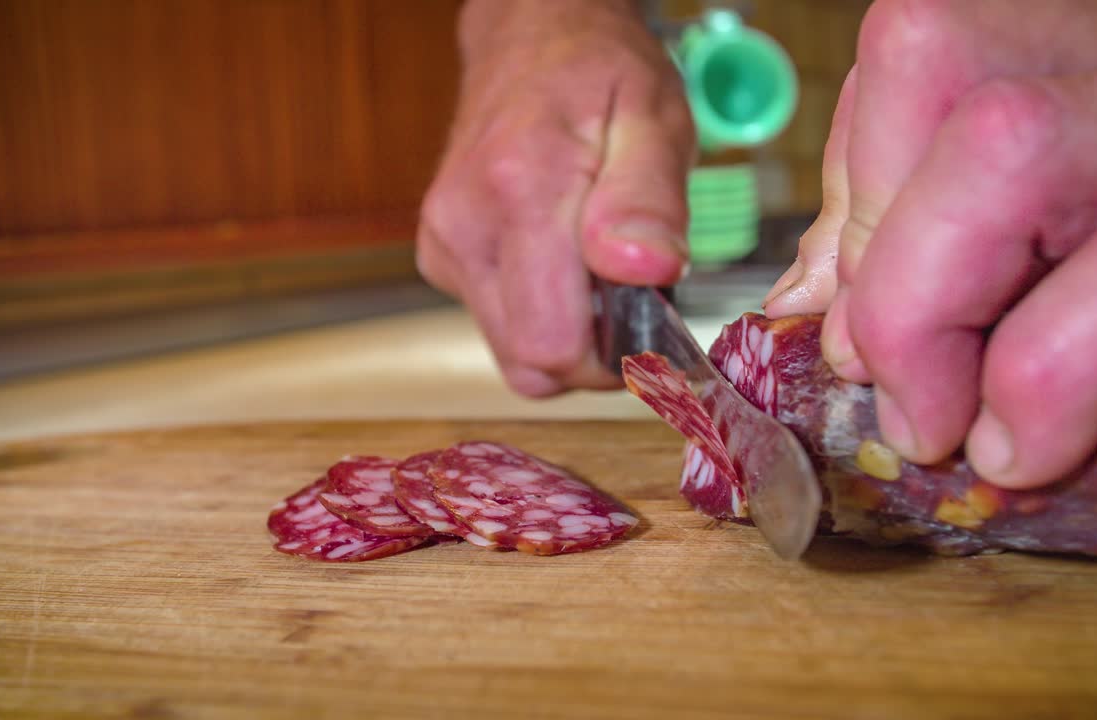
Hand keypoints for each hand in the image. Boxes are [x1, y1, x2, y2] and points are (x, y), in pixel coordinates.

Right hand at [417, 0, 694, 396]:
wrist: (530, 36)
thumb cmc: (600, 73)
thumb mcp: (654, 117)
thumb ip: (649, 200)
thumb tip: (644, 272)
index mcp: (521, 192)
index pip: (554, 346)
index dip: (613, 356)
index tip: (652, 320)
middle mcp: (465, 228)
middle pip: (531, 364)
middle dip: (595, 350)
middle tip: (633, 292)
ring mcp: (445, 246)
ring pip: (515, 353)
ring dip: (570, 332)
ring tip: (600, 267)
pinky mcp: (442, 257)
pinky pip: (500, 325)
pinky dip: (541, 311)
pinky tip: (565, 260)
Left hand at [764, 0, 1096, 488]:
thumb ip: (963, 231)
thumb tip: (823, 286)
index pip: (924, 37)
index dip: (856, 177)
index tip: (856, 297)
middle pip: (934, 53)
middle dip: (871, 238)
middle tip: (889, 368)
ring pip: (1010, 144)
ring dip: (929, 307)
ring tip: (948, 420)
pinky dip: (1051, 381)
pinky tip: (1037, 449)